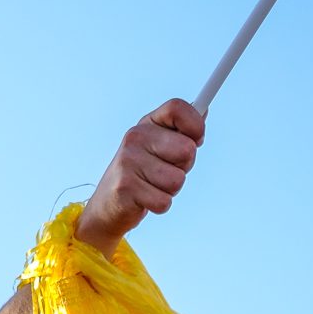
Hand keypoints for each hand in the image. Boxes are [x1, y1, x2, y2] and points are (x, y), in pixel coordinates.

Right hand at [76, 97, 203, 250]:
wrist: (107, 203)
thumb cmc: (143, 172)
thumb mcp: (159, 145)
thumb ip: (182, 130)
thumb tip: (205, 110)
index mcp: (147, 123)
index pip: (178, 108)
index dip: (195, 125)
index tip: (196, 140)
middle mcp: (134, 137)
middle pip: (187, 149)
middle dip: (184, 166)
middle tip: (166, 169)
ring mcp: (127, 161)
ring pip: (177, 179)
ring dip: (171, 189)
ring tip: (152, 185)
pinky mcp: (125, 188)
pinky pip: (164, 200)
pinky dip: (160, 204)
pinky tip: (145, 199)